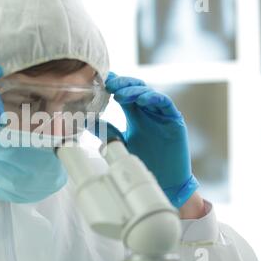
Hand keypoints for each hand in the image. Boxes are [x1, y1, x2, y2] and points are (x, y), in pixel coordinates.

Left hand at [105, 72, 198, 207]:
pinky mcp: (174, 120)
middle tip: (108, 83)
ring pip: (148, 93)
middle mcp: (148, 111)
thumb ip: (107, 131)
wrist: (165, 181)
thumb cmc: (144, 162)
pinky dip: (153, 98)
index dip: (112, 84)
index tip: (98, 80)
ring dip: (134, 90)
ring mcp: (161, 114)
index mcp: (135, 114)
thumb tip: (86, 121)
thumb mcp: (120, 143)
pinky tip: (141, 99)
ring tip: (119, 93)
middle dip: (121, 84)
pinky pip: (164, 103)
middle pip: (135, 88)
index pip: (123, 93)